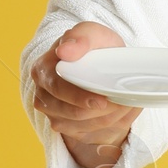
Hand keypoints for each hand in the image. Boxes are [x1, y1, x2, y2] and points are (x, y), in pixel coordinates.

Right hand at [30, 22, 138, 167]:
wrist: (102, 65)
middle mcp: (43, 95)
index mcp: (42, 70)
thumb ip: (80, 37)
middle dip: (101, 112)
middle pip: (72, 113)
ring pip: (82, 126)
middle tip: (122, 104)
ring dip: (108, 119)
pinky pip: (88, 134)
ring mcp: (52, 114)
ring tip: (124, 105)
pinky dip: (108, 125)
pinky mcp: (66, 127)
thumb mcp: (93, 34)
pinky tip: (117, 112)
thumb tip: (63, 51)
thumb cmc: (95, 47)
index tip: (101, 101)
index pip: (57, 89)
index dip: (80, 98)